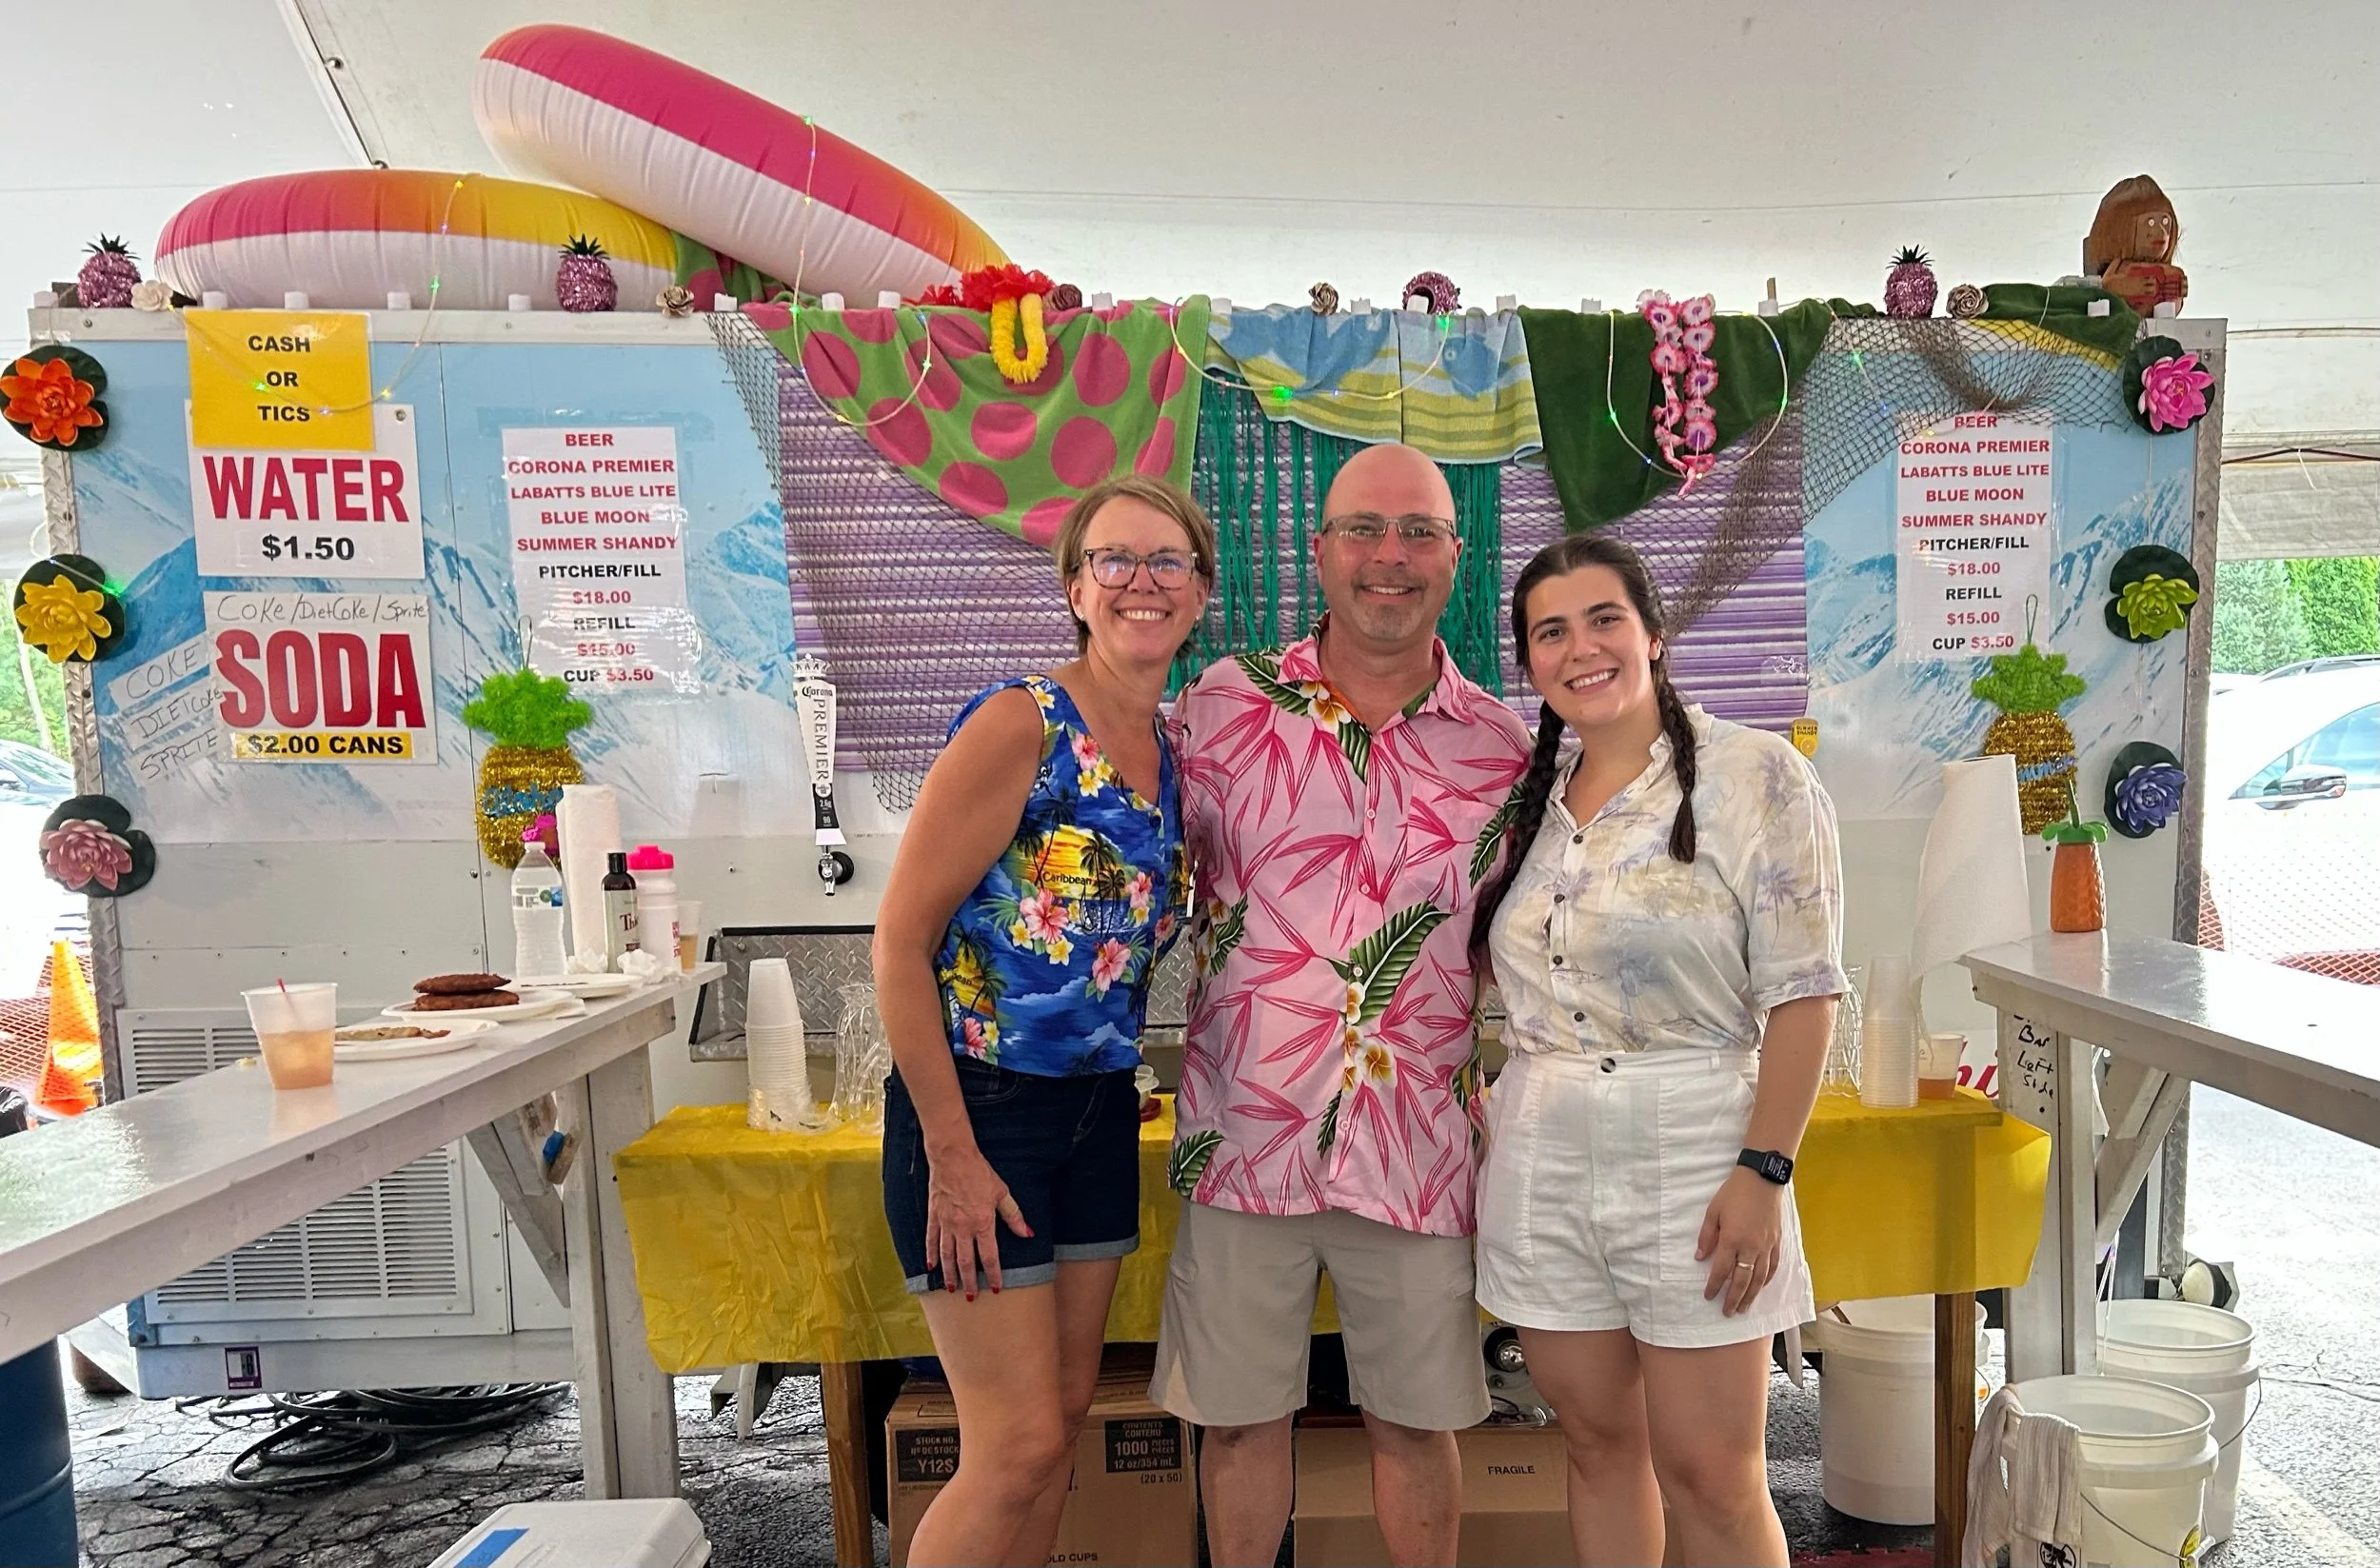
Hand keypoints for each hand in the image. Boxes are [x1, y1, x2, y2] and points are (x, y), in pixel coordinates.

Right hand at [924, 1145, 1030, 1299]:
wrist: (953, 1157)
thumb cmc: (980, 1173)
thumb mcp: (1002, 1192)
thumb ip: (1013, 1216)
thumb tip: (1027, 1234)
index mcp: (982, 1223)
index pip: (989, 1257)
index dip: (993, 1274)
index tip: (996, 1288)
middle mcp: (962, 1228)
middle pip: (966, 1262)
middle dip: (969, 1282)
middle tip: (971, 1298)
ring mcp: (946, 1223)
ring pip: (947, 1255)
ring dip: (949, 1274)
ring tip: (951, 1288)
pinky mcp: (934, 1216)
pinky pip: (931, 1240)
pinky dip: (931, 1254)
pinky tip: (931, 1266)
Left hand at [1696, 1167, 1784, 1314]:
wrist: (1762, 1178)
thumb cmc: (1734, 1192)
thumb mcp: (1713, 1211)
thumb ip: (1706, 1236)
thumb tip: (1699, 1257)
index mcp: (1732, 1239)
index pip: (1721, 1270)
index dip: (1714, 1286)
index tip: (1709, 1297)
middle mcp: (1751, 1247)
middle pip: (1743, 1280)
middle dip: (1734, 1298)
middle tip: (1728, 1312)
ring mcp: (1767, 1245)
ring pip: (1760, 1278)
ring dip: (1752, 1295)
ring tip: (1744, 1308)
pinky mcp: (1777, 1241)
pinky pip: (1773, 1266)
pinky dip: (1767, 1280)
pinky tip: (1762, 1287)